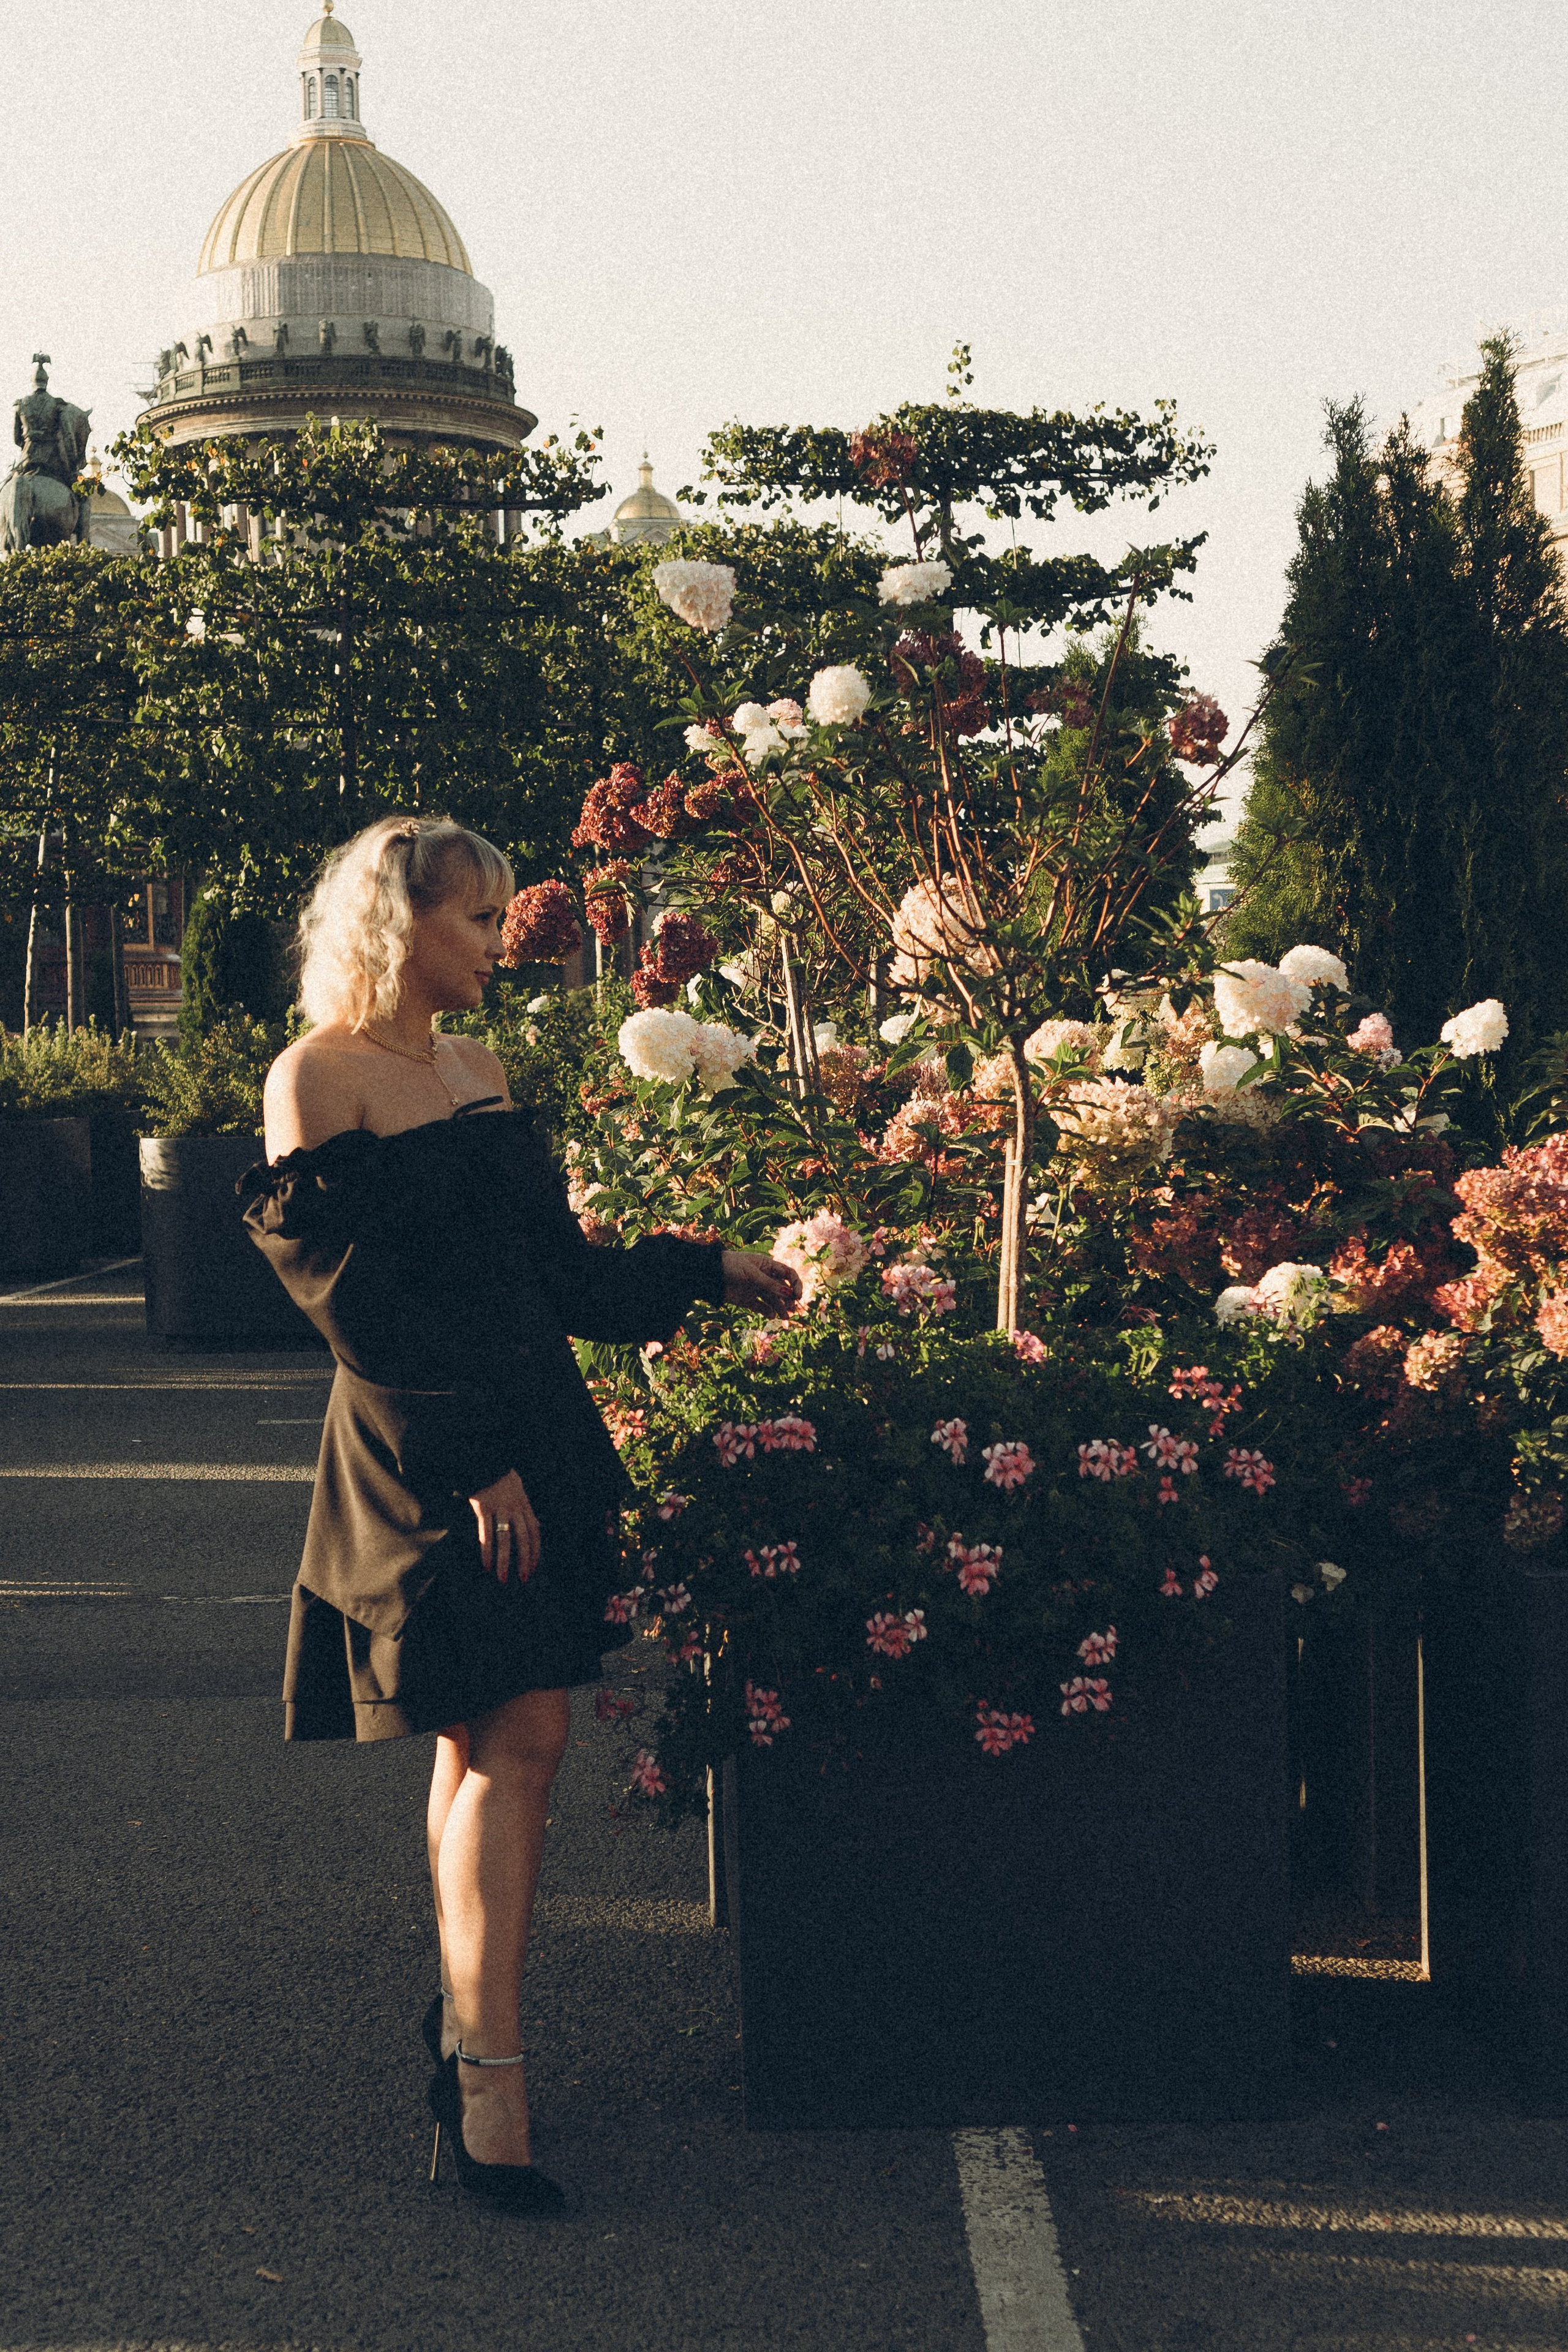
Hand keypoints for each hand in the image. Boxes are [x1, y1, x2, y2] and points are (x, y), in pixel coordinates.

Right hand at [468, 1468, 540, 1584]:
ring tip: (502, 1578)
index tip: (534, 1568)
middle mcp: (515, 1508)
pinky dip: (487, 1550)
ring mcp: (499, 1508)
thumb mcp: (519, 1492)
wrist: (485, 1461)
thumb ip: (525, 1510)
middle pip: (523, 1538)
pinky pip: (486, 1533)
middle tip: (523, 1579)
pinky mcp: (483, 1508)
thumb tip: (536, 1526)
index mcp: (525, 1505)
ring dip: (504, 1561)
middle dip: (524, 1560)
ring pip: (505, 1539)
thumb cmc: (501, 1479)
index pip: (535, 1532)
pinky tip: (487, 1564)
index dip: (536, 1551)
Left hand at [722, 1248, 801, 1315]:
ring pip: (773, 1300)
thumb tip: (789, 1293)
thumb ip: (769, 1284)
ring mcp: (756, 1289)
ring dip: (781, 1308)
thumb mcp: (751, 1273)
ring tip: (785, 1318)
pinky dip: (767, 1312)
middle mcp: (764, 1277)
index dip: (795, 1284)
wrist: (709, 1274)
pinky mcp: (748, 1300)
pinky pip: (761, 1307)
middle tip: (793, 1309)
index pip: (788, 1274)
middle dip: (789, 1299)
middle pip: (782, 1289)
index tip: (797, 1295)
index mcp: (767, 1265)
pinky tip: (771, 1316)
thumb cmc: (731, 1265)